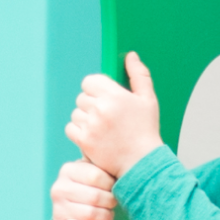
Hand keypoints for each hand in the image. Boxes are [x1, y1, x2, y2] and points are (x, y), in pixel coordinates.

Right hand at [50, 160, 119, 219]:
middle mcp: (59, 188)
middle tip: (112, 203)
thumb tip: (120, 165)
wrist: (76, 214)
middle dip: (110, 202)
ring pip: (91, 214)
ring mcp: (57, 208)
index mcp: (68, 170)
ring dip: (105, 217)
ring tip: (107, 214)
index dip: (110, 184)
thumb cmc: (93, 189)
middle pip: (95, 197)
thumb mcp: (96, 172)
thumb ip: (105, 166)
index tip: (113, 187)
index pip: (96, 176)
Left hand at [64, 53, 162, 178]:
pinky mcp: (84, 141)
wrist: (142, 163)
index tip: (104, 98)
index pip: (89, 81)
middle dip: (91, 104)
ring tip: (101, 128)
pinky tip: (93, 137)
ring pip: (76, 113)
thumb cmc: (146, 131)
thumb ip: (139, 74)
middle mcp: (100, 109)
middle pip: (82, 97)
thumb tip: (131, 56)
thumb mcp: (148, 99)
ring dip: (85, 119)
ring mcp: (91, 126)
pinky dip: (78, 132)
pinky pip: (70, 128)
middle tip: (106, 117)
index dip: (96, 88)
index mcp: (115, 95)